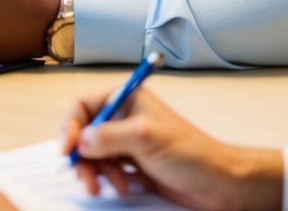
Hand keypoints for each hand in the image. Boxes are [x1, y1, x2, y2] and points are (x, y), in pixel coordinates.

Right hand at [63, 86, 283, 210]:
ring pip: (93, 154)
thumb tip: (80, 140)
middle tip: (85, 177)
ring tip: (108, 187)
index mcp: (127, 99)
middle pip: (84, 132)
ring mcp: (128, 141)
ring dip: (96, 172)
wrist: (219, 183)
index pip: (84, 105)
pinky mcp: (134, 163)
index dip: (71, 126)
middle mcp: (124, 117)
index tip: (68, 149)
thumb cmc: (192, 154)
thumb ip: (109, 136)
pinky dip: (109, 180)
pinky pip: (107, 169)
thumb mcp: (146, 138)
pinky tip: (123, 188)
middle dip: (82, 156)